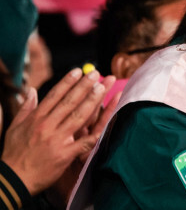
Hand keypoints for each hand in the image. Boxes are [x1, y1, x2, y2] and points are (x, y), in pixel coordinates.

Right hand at [1, 69, 114, 194]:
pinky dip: (94, 134)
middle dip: (84, 86)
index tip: (79, 71)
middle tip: (96, 74)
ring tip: (102, 88)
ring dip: (92, 101)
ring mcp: (56, 139)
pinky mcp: (64, 154)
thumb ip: (26, 108)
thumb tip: (33, 90)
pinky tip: (107, 122)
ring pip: (78, 116)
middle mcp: (47, 126)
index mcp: (36, 118)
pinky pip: (83, 142)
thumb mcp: (15, 127)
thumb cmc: (14, 153)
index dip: (68, 82)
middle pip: (69, 102)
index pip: (55, 95)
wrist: (13, 179)